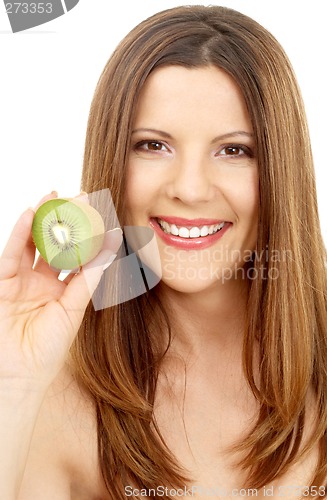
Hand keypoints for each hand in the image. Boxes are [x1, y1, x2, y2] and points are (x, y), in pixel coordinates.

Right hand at [0, 192, 121, 390]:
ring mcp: (21, 280)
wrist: (18, 376)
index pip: (76, 256)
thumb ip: (88, 280)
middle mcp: (42, 280)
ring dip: (41, 220)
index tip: (101, 215)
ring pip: (32, 244)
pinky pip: (11, 254)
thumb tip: (108, 250)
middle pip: (54, 244)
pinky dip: (18, 234)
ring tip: (54, 197)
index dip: (87, 236)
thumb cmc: (47, 351)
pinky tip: (30, 214)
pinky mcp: (3, 282)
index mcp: (62, 288)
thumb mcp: (72, 311)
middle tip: (79, 197)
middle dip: (65, 221)